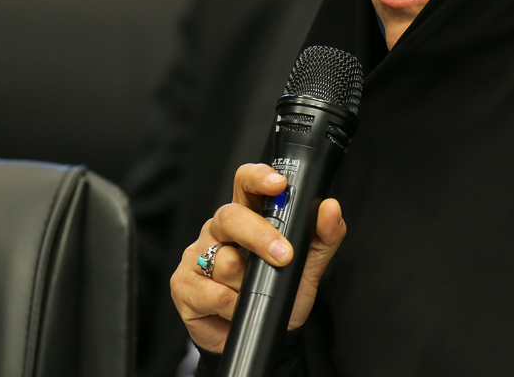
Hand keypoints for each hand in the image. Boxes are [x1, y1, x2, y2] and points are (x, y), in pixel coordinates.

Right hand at [170, 162, 346, 352]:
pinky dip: (233, 305)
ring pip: (224, 261)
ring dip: (248, 284)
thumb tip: (330, 209)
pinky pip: (213, 292)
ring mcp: (197, 255)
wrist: (264, 336)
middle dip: (260, 236)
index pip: (246, 184)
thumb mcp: (309, 265)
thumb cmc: (282, 293)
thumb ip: (323, 236)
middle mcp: (219, 230)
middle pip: (231, 216)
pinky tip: (237, 309)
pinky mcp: (183, 284)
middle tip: (284, 256)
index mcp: (248, 216)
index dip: (258, 178)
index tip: (278, 184)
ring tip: (256, 294)